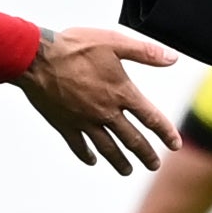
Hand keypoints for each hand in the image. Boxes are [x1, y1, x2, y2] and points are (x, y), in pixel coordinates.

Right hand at [19, 25, 179, 172]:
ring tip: (128, 171)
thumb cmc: (74, 47)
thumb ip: (145, 52)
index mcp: (121, 92)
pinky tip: (92, 160)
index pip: (151, 118)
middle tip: (153, 165)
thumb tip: (172, 58)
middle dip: (145, 154)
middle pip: (132, 140)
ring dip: (120, 161)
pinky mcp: (65, 125)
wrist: (37, 59)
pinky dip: (86, 155)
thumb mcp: (114, 42)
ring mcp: (84, 121)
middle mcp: (105, 112)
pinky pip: (79, 146)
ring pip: (108, 148)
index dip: (166, 133)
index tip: (174, 145)